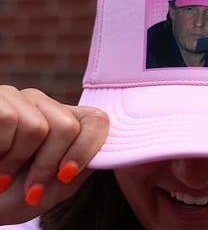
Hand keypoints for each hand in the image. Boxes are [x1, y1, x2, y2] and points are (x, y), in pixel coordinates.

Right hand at [0, 85, 108, 224]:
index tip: (66, 175)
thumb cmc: (13, 195)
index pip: (97, 120)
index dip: (87, 149)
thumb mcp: (56, 186)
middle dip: (47, 164)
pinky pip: (8, 121)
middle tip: (28, 184)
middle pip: (67, 127)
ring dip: (15, 161)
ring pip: (37, 127)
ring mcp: (17, 97)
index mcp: (63, 119)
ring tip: (3, 170)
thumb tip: (111, 149)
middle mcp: (43, 103)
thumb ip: (84, 166)